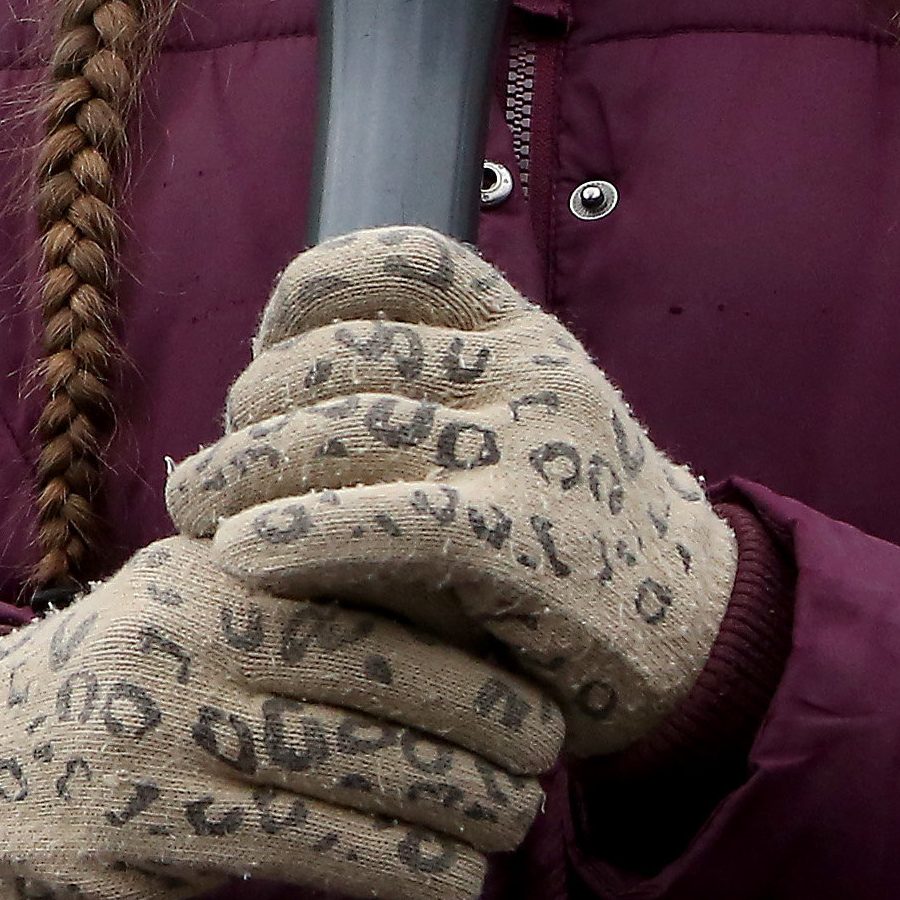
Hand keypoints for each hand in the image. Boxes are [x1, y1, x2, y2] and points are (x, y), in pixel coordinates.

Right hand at [0, 532, 564, 899]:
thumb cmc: (142, 678)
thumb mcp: (205, 598)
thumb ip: (316, 588)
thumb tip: (486, 604)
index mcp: (219, 561)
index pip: (372, 581)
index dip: (472, 637)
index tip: (541, 678)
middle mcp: (192, 632)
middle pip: (377, 672)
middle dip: (486, 721)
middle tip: (547, 759)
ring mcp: (166, 726)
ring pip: (354, 764)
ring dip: (458, 805)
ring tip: (511, 823)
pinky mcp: (155, 822)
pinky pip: (307, 844)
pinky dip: (397, 866)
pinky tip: (447, 882)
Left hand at [164, 226, 739, 760]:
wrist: (704, 639)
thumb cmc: (573, 542)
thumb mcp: (516, 436)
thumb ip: (422, 403)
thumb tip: (262, 405)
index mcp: (528, 334)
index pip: (402, 260)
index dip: (308, 291)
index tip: (261, 348)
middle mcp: (533, 374)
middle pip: (348, 354)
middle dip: (258, 405)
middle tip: (213, 463)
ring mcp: (535, 454)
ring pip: (349, 431)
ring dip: (246, 471)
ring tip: (195, 510)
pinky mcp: (527, 544)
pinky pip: (384, 517)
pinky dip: (298, 531)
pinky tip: (242, 552)